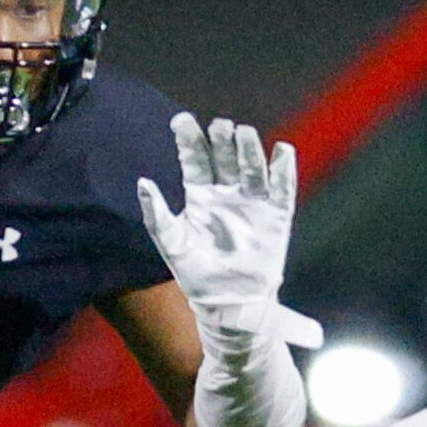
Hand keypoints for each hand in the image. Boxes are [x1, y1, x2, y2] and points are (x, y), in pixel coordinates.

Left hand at [139, 112, 322, 349]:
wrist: (230, 305)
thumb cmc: (198, 277)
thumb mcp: (172, 246)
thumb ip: (157, 216)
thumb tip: (142, 181)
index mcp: (201, 195)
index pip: (195, 159)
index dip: (189, 139)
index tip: (181, 121)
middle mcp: (227, 193)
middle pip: (224, 156)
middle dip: (221, 138)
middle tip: (218, 127)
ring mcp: (253, 202)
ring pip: (251, 166)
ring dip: (248, 148)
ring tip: (243, 133)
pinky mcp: (276, 216)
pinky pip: (282, 188)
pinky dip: (284, 169)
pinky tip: (281, 151)